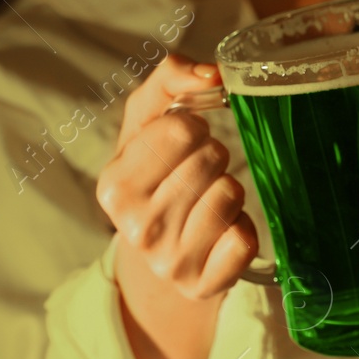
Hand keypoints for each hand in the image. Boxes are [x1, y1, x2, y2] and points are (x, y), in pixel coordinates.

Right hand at [97, 55, 260, 300]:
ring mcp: (169, 262)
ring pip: (230, 193)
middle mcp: (137, 227)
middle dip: (212, 157)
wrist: (162, 252)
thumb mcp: (148, 122)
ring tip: (208, 200)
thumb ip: (170, 78)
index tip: (183, 143)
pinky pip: (244, 239)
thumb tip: (211, 73)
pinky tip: (222, 231)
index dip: (193, 127)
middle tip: (197, 174)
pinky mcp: (203, 285)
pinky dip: (242, 228)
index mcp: (114, 185)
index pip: (180, 128)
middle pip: (211, 158)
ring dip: (229, 189)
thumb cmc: (158, 174)